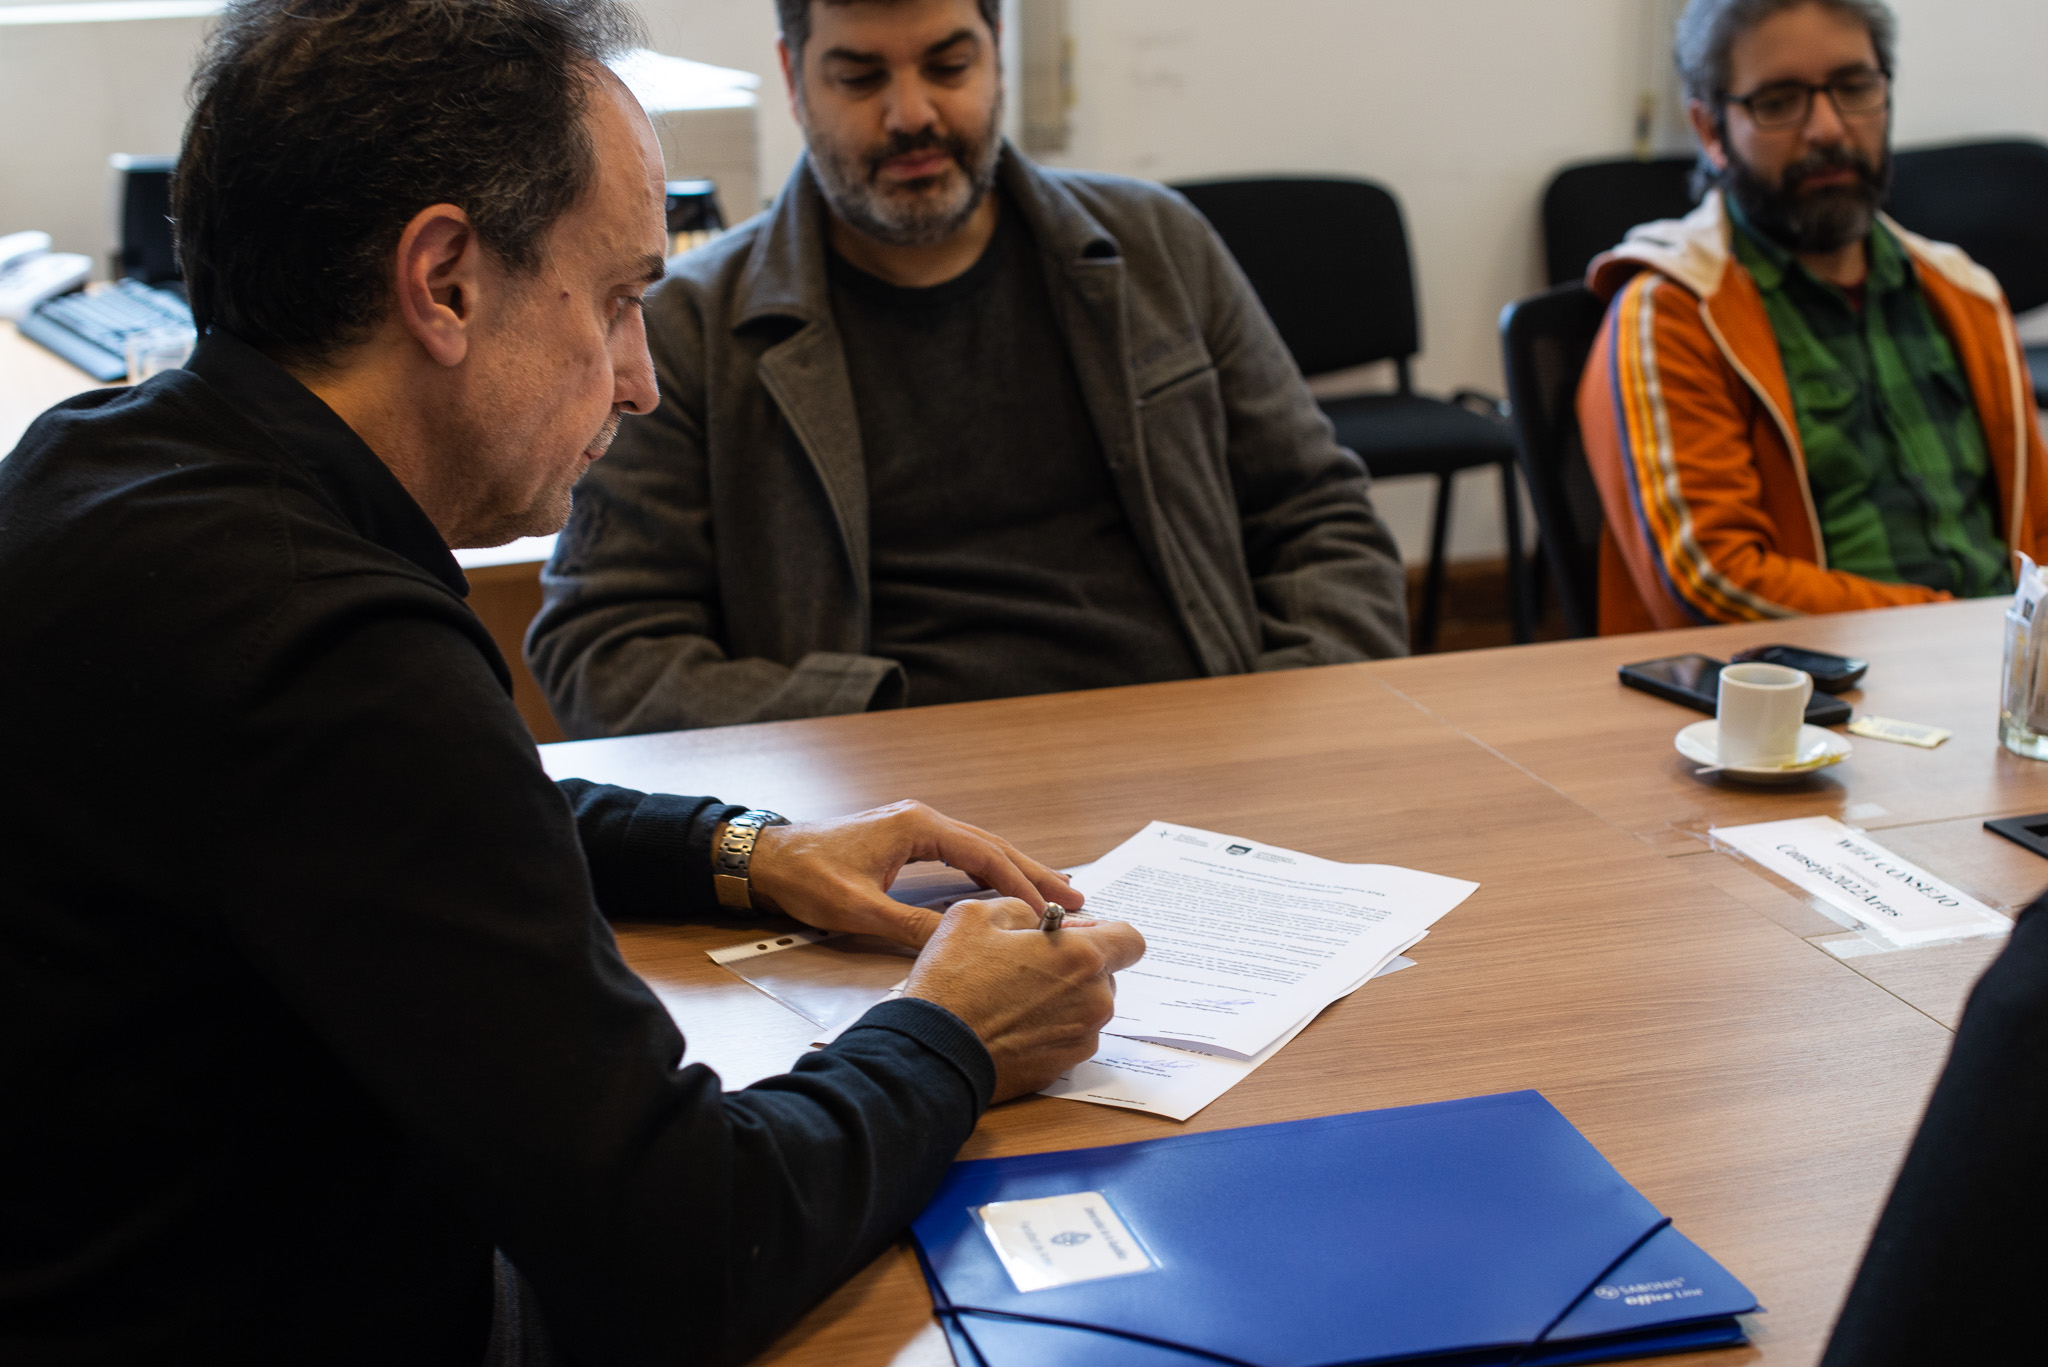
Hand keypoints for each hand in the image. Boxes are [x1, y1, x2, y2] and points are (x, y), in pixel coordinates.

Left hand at [745, 800, 1082, 947]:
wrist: (764, 858)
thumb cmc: (805, 876)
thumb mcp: (859, 909)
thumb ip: (911, 926)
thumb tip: (959, 944)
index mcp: (918, 827)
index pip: (985, 855)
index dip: (1022, 884)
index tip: (1052, 908)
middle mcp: (922, 819)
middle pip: (992, 846)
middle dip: (1034, 872)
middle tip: (1076, 895)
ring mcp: (914, 827)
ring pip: (979, 848)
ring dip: (1015, 871)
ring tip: (1053, 892)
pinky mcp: (905, 839)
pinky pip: (960, 854)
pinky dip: (988, 871)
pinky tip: (1003, 889)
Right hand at [902, 898, 1146, 1102]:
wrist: (934, 1052)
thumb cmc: (954, 983)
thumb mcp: (976, 916)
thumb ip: (1021, 909)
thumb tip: (1035, 923)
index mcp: (1082, 958)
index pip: (1130, 939)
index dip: (1104, 931)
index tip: (1074, 934)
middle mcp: (1094, 1001)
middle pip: (1104, 974)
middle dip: (1074, 965)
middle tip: (1028, 963)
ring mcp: (1080, 1038)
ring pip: (1084, 1007)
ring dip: (1060, 997)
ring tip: (1012, 995)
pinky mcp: (1061, 1067)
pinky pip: (1066, 1036)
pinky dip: (1047, 1027)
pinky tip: (1009, 1024)